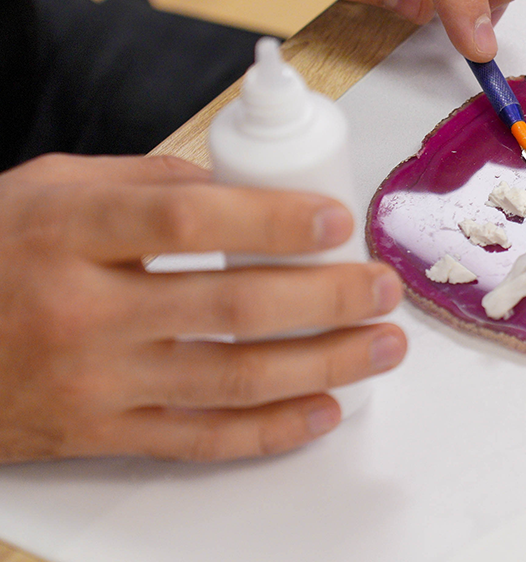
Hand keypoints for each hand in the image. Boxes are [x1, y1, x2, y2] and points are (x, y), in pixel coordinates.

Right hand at [0, 154, 406, 462]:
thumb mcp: (47, 187)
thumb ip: (144, 180)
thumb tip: (239, 189)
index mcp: (68, 229)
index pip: (189, 221)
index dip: (273, 220)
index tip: (337, 220)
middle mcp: (81, 310)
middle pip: (230, 305)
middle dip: (327, 298)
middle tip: (383, 287)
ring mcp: (92, 382)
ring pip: (231, 379)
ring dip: (323, 364)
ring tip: (382, 347)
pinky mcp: (97, 434)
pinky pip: (198, 440)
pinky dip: (269, 430)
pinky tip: (324, 409)